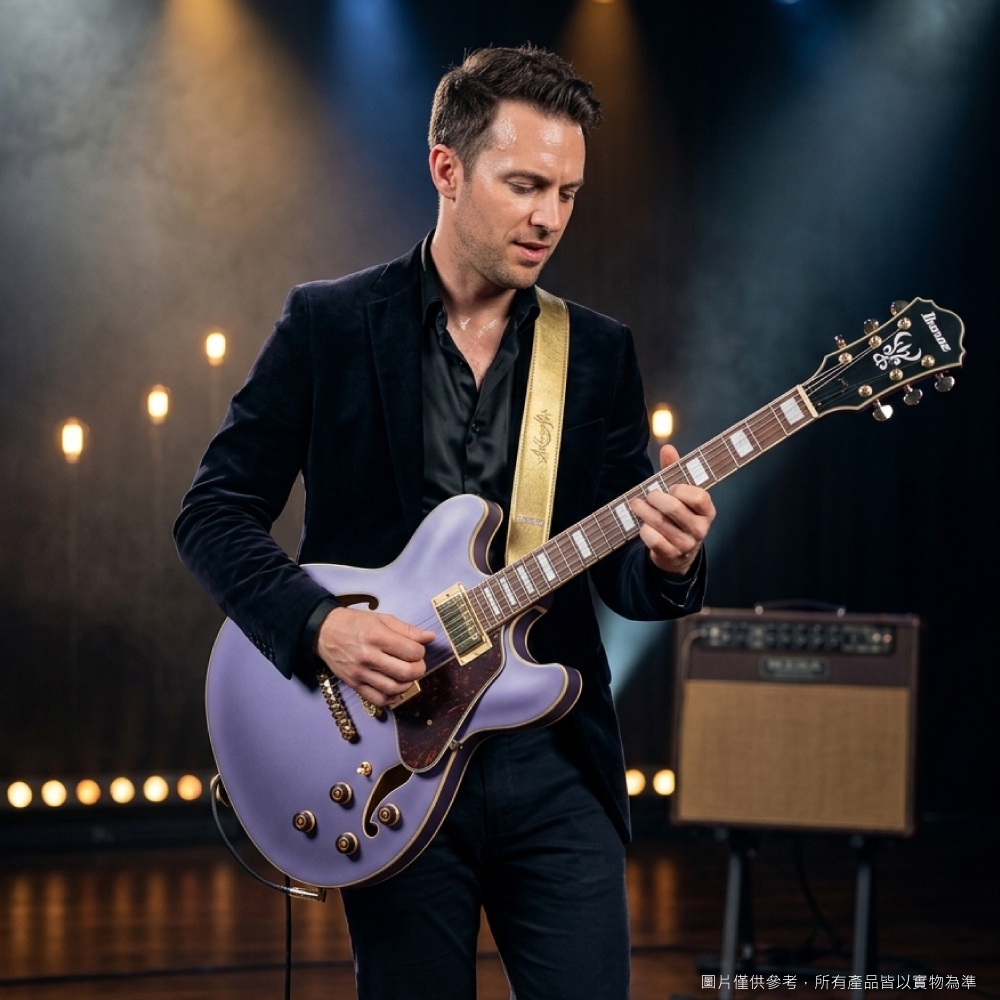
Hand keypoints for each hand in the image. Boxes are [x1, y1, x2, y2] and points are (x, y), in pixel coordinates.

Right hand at [315, 607, 434, 706]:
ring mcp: (360, 673)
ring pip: (394, 688)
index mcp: (377, 636)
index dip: (420, 651)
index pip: (412, 652)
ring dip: (407, 684)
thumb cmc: (356, 623)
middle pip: (406, 672)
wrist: (324, 632)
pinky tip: (394, 687)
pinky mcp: (354, 685)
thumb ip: (408, 630)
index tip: (416, 649)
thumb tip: (431, 637)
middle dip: (419, 669)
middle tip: (416, 664)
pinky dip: (392, 697)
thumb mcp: (383, 619)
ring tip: (406, 675)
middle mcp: (368, 656)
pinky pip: (378, 700)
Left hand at [630, 444, 715, 577]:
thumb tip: (668, 448)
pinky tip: (642, 526)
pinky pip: (652, 539)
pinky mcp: (671, 555)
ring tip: (636, 505)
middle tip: (648, 495)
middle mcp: (701, 529)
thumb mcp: (680, 494)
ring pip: (659, 523)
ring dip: (643, 511)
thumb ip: (674, 471)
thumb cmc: (678, 517)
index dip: (680, 490)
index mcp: (707, 510)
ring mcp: (687, 544)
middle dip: (655, 498)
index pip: (698, 496)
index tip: (670, 488)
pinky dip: (644, 530)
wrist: (677, 554)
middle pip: (674, 508)